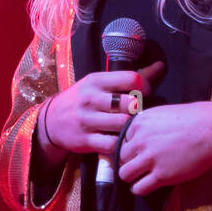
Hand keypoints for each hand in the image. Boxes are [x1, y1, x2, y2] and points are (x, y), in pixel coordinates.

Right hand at [41, 61, 164, 157]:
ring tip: (133, 126)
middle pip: (129, 103)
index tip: (145, 93)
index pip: (131, 78)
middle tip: (139, 112)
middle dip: (138, 108)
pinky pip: (112, 144)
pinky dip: (121, 144)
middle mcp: (90, 99)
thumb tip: (160, 66)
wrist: (51, 120)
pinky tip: (123, 139)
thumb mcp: (100, 83)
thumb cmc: (84, 99)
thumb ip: (130, 77)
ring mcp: (87, 120)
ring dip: (132, 127)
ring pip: (122, 124)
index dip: (145, 86)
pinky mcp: (85, 140)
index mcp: (96, 81)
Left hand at [118, 102, 211, 195]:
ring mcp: (150, 158)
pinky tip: (150, 184)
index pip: (122, 141)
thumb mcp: (164, 114)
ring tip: (143, 176)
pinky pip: (138, 188)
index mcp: (139, 123)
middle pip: (120, 158)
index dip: (132, 148)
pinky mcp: (161, 175)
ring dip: (132, 177)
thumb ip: (148, 125)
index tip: (143, 151)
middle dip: (130, 162)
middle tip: (143, 165)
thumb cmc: (194, 120)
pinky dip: (141, 189)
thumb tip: (138, 138)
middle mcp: (140, 140)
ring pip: (124, 174)